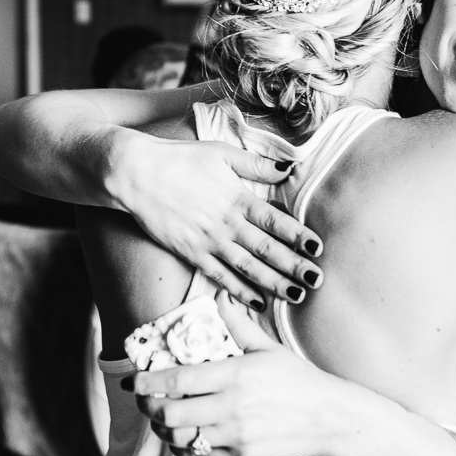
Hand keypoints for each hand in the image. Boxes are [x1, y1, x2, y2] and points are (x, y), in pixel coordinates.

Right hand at [108, 132, 323, 308]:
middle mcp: (227, 223)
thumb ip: (257, 164)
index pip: (275, 221)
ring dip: (274, 283)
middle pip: (267, 249)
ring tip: (297, 295)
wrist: (138, 174)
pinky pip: (220, 276)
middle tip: (317, 280)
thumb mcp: (221, 154)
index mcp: (238, 198)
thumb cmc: (181, 160)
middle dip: (294, 266)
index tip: (318, 248)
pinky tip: (258, 301)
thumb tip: (289, 168)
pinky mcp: (191, 253)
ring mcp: (209, 241)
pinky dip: (240, 290)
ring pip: (248, 268)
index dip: (298, 235)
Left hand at [128, 296, 343, 455]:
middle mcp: (232, 407)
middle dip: (149, 407)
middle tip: (144, 399)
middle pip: (170, 414)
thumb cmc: (297, 379)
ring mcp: (236, 435)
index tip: (134, 380)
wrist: (327, 418)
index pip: (177, 380)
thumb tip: (219, 296)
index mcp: (235, 375)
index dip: (148, 382)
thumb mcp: (268, 347)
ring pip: (180, 438)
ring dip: (162, 429)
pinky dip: (183, 448)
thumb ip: (238, 324)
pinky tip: (182, 437)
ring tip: (160, 417)